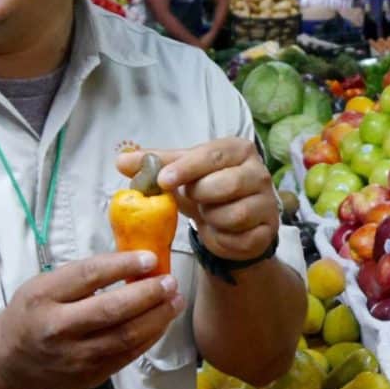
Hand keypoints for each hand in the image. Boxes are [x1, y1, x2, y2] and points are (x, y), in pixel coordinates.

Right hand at [0, 251, 183, 388]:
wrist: (10, 361)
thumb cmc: (31, 314)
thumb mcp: (43, 285)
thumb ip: (81, 276)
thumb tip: (132, 262)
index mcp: (43, 297)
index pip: (88, 276)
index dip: (123, 265)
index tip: (150, 258)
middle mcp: (57, 329)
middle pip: (111, 310)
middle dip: (148, 294)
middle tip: (170, 282)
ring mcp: (74, 357)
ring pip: (126, 336)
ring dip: (157, 317)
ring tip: (175, 300)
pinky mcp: (89, 376)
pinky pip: (127, 354)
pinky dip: (149, 336)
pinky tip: (161, 322)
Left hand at [117, 139, 278, 263]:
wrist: (231, 223)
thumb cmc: (206, 190)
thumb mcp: (181, 173)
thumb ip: (154, 165)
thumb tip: (121, 160)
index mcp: (238, 150)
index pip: (212, 155)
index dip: (186, 168)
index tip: (163, 180)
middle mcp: (258, 172)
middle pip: (224, 185)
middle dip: (199, 196)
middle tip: (194, 198)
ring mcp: (267, 202)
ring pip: (233, 214)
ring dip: (211, 219)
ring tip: (208, 214)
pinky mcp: (268, 230)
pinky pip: (240, 238)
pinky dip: (222, 238)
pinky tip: (219, 231)